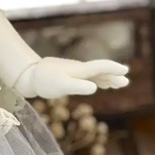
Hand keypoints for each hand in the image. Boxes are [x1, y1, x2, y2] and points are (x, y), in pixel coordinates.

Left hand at [13, 57, 129, 99]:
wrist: (29, 75)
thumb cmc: (45, 81)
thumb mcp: (62, 86)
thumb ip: (78, 86)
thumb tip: (95, 88)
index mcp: (80, 70)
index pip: (101, 67)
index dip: (113, 69)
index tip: (125, 70)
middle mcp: (80, 69)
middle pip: (100, 71)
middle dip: (113, 75)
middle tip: (126, 81)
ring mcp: (74, 72)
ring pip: (95, 74)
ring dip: (107, 79)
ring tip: (119, 84)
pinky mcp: (69, 76)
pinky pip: (87, 78)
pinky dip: (97, 81)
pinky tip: (99, 85)